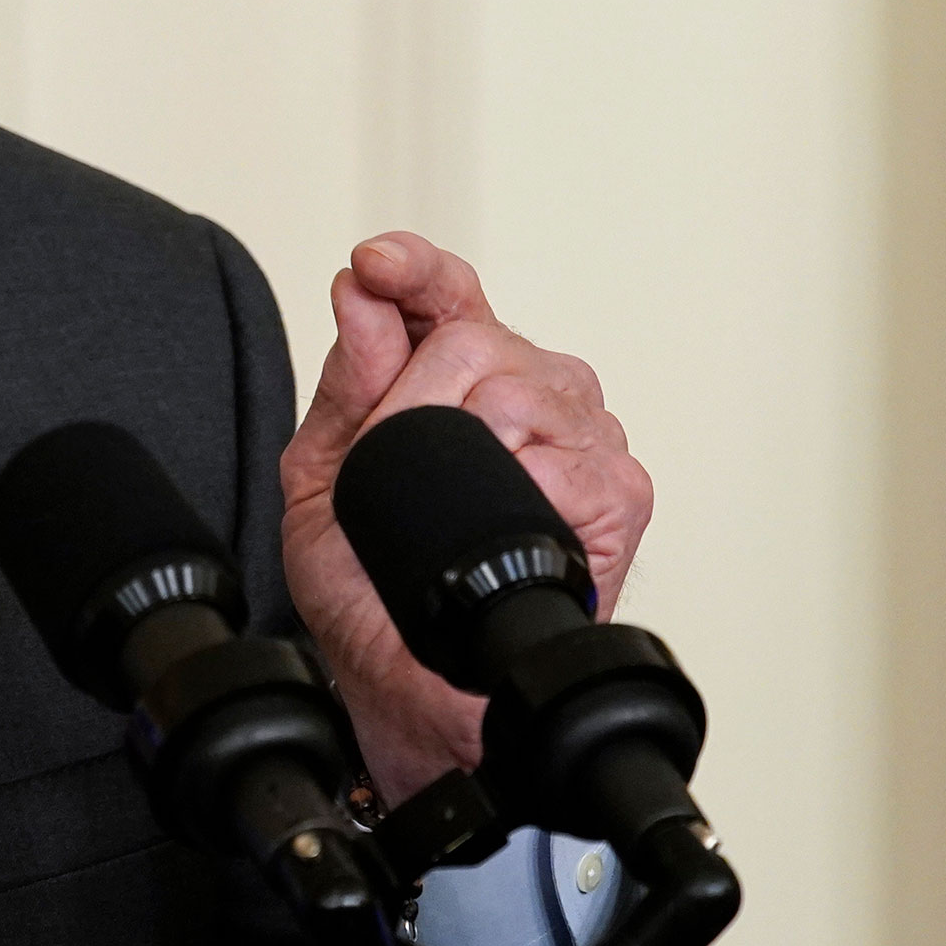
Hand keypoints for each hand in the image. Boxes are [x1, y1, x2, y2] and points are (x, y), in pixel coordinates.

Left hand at [276, 233, 653, 801]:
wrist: (407, 681)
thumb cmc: (371, 582)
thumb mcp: (327, 472)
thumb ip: (349, 380)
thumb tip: (361, 292)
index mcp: (457, 374)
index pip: (447, 290)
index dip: (415, 268)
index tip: (375, 264)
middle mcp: (529, 390)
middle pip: (471, 337)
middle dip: (409, 401)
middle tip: (389, 473)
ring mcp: (581, 435)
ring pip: (515, 389)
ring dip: (458, 448)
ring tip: (448, 513)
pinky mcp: (619, 491)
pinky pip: (565, 458)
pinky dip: (523, 489)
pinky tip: (510, 521)